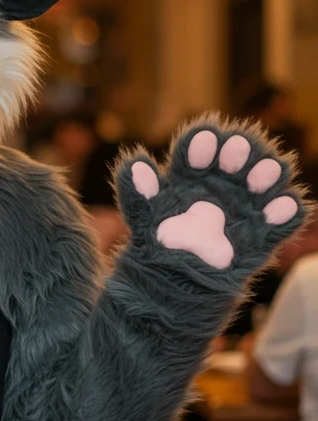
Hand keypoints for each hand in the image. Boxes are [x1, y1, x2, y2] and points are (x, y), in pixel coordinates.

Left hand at [116, 122, 304, 277]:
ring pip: (267, 177)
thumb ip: (138, 190)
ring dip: (267, 172)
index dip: (203, 142)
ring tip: (259, 178)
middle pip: (240, 154)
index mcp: (195, 170)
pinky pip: (281, 216)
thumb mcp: (144, 213)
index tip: (204, 142)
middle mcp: (225, 179)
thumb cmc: (160, 238)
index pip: (201, 146)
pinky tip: (280, 207)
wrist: (177, 278)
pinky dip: (285, 210)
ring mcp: (247, 202)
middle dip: (239, 150)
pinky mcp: (263, 230)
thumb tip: (135, 163)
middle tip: (234, 154)